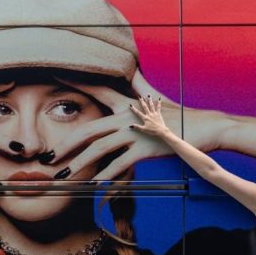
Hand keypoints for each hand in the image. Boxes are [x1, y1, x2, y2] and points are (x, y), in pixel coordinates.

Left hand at [47, 73, 228, 180]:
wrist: (205, 127)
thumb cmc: (179, 116)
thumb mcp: (157, 99)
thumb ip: (140, 87)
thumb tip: (132, 70)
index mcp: (128, 102)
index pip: (97, 89)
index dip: (75, 82)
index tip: (53, 76)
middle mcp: (128, 114)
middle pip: (89, 128)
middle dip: (67, 144)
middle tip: (50, 157)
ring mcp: (136, 131)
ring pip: (100, 148)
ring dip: (80, 163)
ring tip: (66, 175)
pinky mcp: (147, 147)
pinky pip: (121, 163)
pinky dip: (107, 174)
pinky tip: (95, 183)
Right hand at [129, 95, 170, 137]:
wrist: (161, 131)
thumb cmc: (152, 131)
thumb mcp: (143, 129)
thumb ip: (137, 127)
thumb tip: (130, 126)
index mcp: (145, 118)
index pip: (138, 113)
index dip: (134, 109)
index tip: (131, 105)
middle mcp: (149, 114)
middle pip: (145, 107)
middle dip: (142, 101)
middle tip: (140, 97)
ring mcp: (154, 113)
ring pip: (151, 105)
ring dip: (149, 100)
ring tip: (148, 95)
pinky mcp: (158, 114)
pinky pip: (158, 107)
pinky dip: (159, 102)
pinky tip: (159, 98)